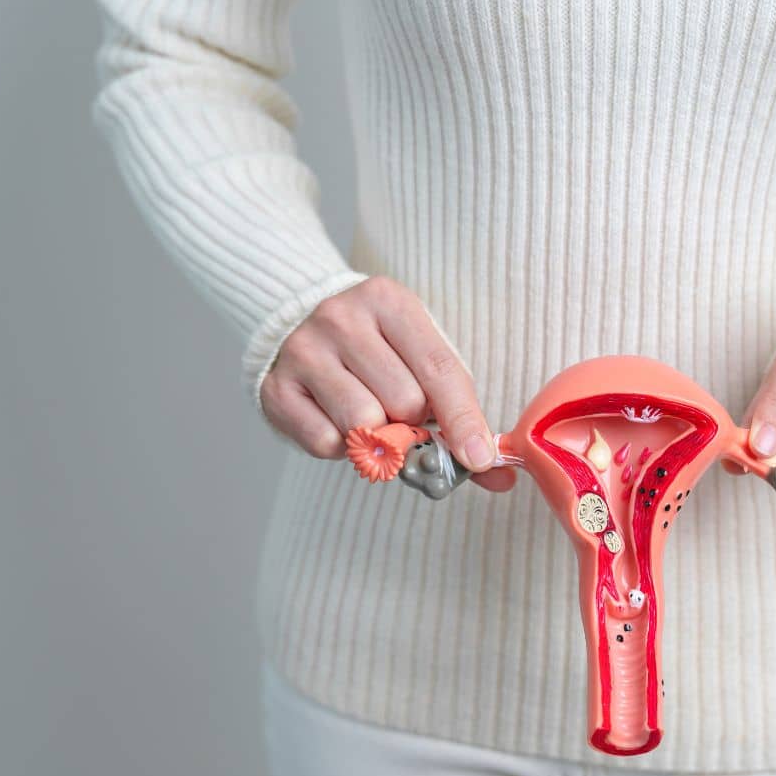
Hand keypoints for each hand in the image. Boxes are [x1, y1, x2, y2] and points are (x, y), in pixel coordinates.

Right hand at [261, 276, 515, 491]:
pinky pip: (327, 443)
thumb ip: (459, 413)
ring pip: (364, 424)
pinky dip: (342, 448)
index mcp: (388, 301)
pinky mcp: (277, 388)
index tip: (479, 456)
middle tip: (404, 416)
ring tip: (373, 417)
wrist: (299, 329)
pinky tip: (338, 420)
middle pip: (404, 401)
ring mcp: (304, 351)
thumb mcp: (421, 360)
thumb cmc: (378, 352)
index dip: (463, 418)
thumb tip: (498, 474)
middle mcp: (341, 318)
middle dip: (414, 422)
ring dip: (379, 437)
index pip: (438, 368)